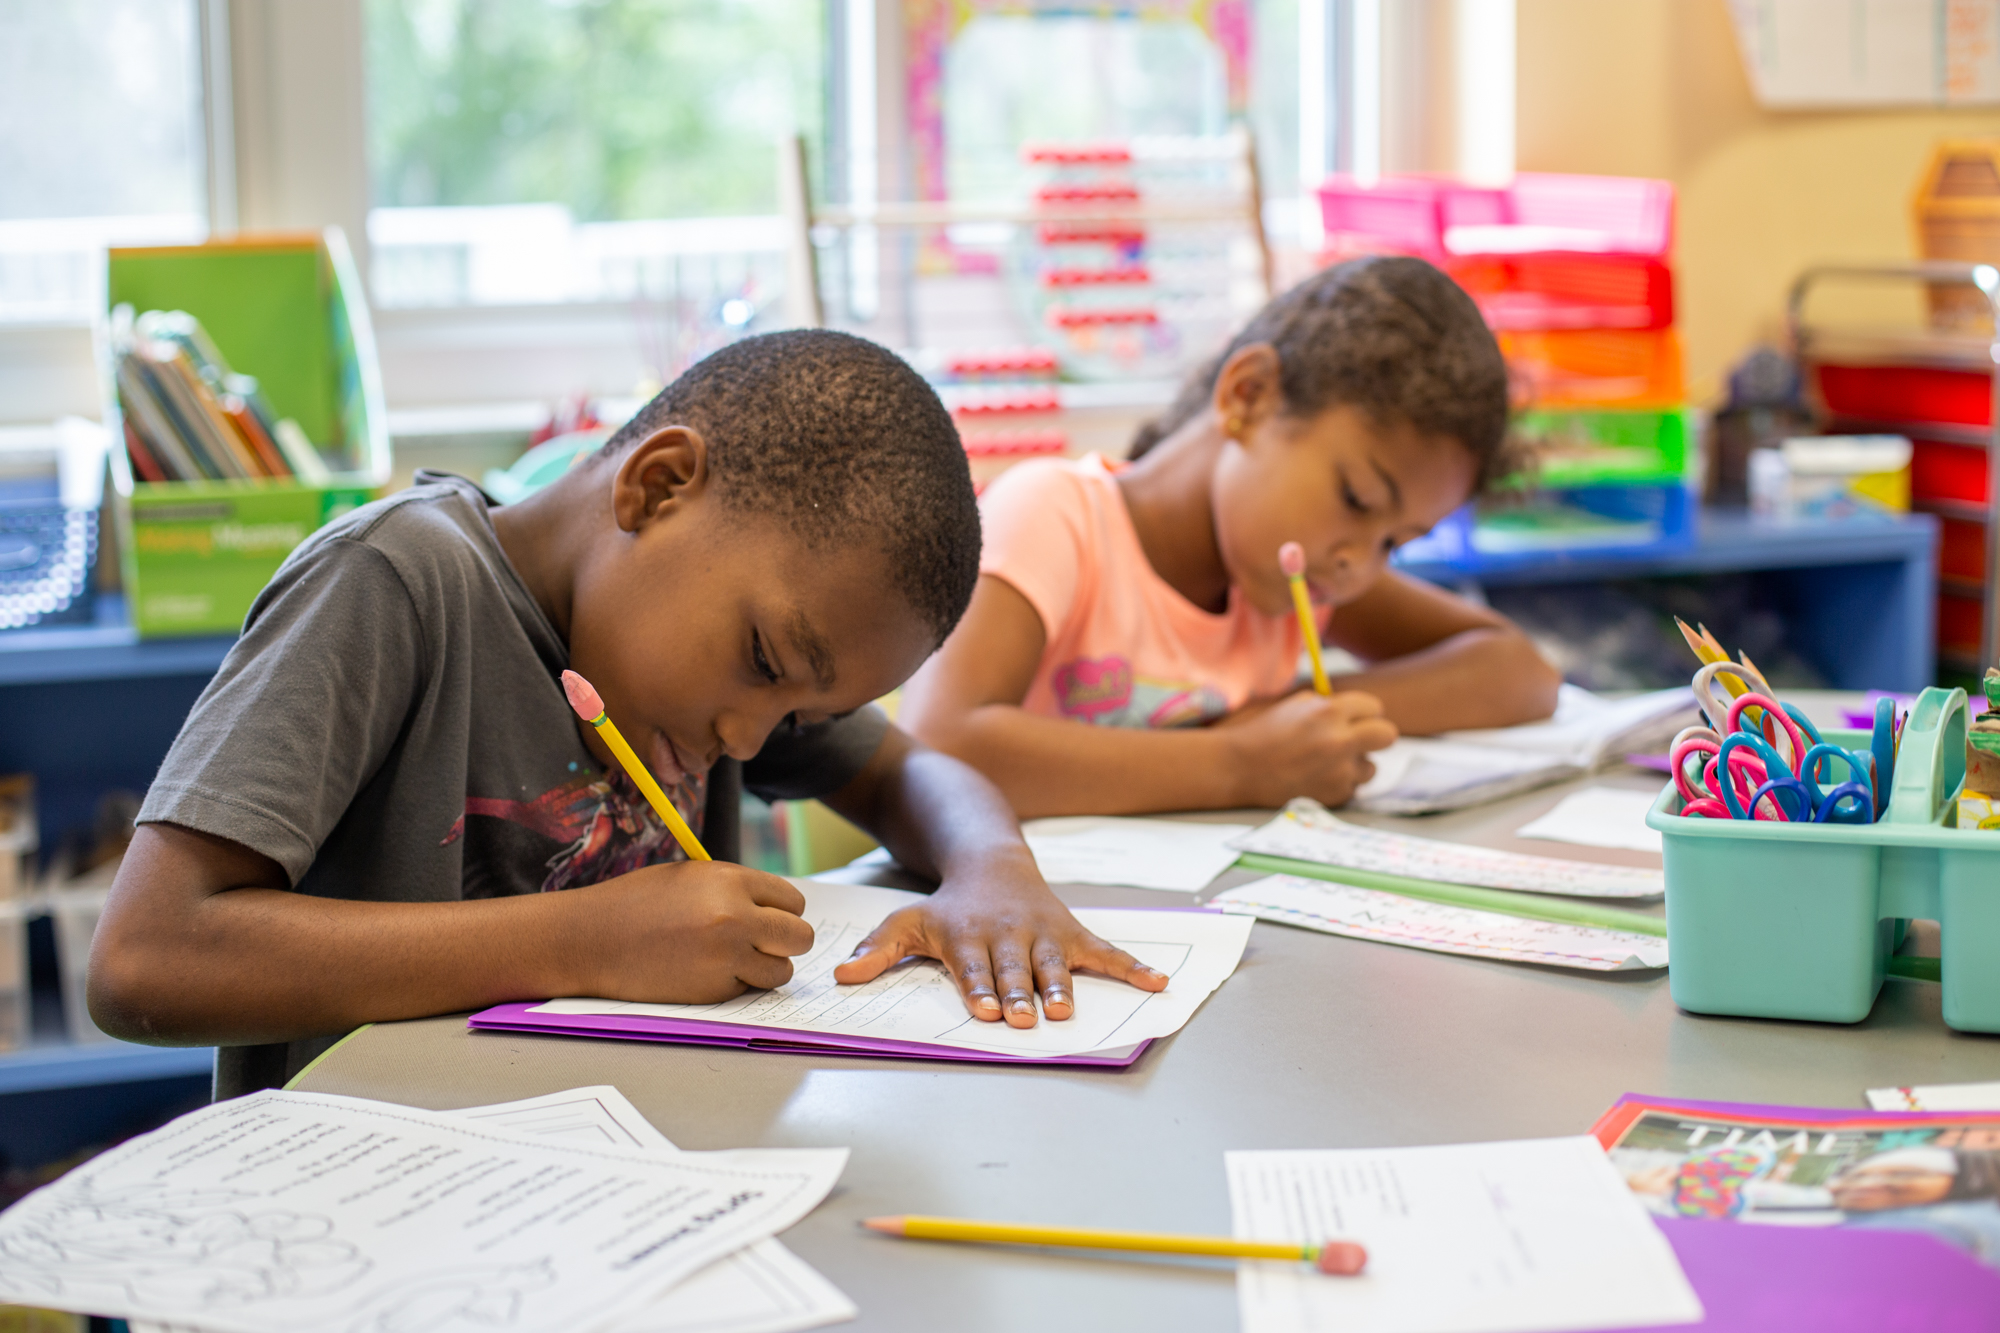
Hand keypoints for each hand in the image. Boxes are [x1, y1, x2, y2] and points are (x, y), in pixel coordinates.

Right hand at [570, 861, 813, 1002]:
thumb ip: (735, 888)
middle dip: (787, 942)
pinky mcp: (712, 991)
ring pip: (781, 971)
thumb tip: (775, 908)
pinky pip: (748, 990)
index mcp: (731, 881)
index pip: (793, 901)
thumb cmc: (636, 902)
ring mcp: (726, 958)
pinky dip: (736, 984)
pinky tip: (705, 971)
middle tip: (767, 944)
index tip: (771, 918)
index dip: (783, 911)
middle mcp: (736, 918)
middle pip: (800, 937)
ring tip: (735, 959)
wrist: (590, 940)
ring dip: (766, 968)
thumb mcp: (691, 876)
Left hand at [830, 852, 1167, 1026]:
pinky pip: (1106, 952)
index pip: (974, 968)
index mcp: (969, 937)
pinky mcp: (1073, 934)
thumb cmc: (949, 906)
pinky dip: (1132, 967)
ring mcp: (1043, 935)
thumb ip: (879, 950)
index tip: (984, 1010)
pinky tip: (1155, 984)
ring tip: (1067, 1010)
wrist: (992, 862)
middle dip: (1018, 994)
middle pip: (1013, 970)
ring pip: (1054, 963)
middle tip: (1023, 1018)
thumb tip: (841, 975)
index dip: (980, 989)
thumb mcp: (908, 920)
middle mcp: (1008, 936)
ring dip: (1061, 986)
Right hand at [1219, 689, 1397, 807]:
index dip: (1364, 712)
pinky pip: (1352, 787)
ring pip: (1371, 767)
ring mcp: (1339, 771)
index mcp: (1329, 712)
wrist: (1239, 769)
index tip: (1356, 718)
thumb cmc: (1266, 733)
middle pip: (1388, 735)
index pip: (1374, 707)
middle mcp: (1339, 741)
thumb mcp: (1297, 706)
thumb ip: (1331, 706)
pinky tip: (1314, 778)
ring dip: (1355, 764)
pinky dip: (1339, 783)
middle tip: (1361, 739)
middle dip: (1378, 735)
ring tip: (1325, 763)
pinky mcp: (1335, 795)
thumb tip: (1360, 712)